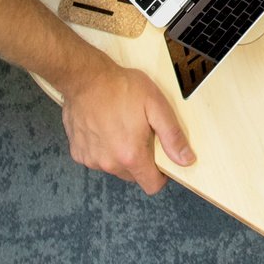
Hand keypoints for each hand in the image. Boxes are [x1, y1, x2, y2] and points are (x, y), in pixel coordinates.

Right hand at [59, 58, 193, 192]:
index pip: (151, 185)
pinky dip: (102, 148)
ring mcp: (91, 160)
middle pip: (133, 176)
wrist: (85, 78)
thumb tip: (186, 159)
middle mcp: (109, 163)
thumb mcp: (156, 105)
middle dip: (140, 160)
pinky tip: (104, 127)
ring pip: (114, 166)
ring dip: (120, 154)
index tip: (161, 160)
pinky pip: (96, 158)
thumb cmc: (120, 88)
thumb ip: (172, 136)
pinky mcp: (77, 152)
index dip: (160, 176)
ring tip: (121, 127)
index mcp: (131, 156)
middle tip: (140, 133)